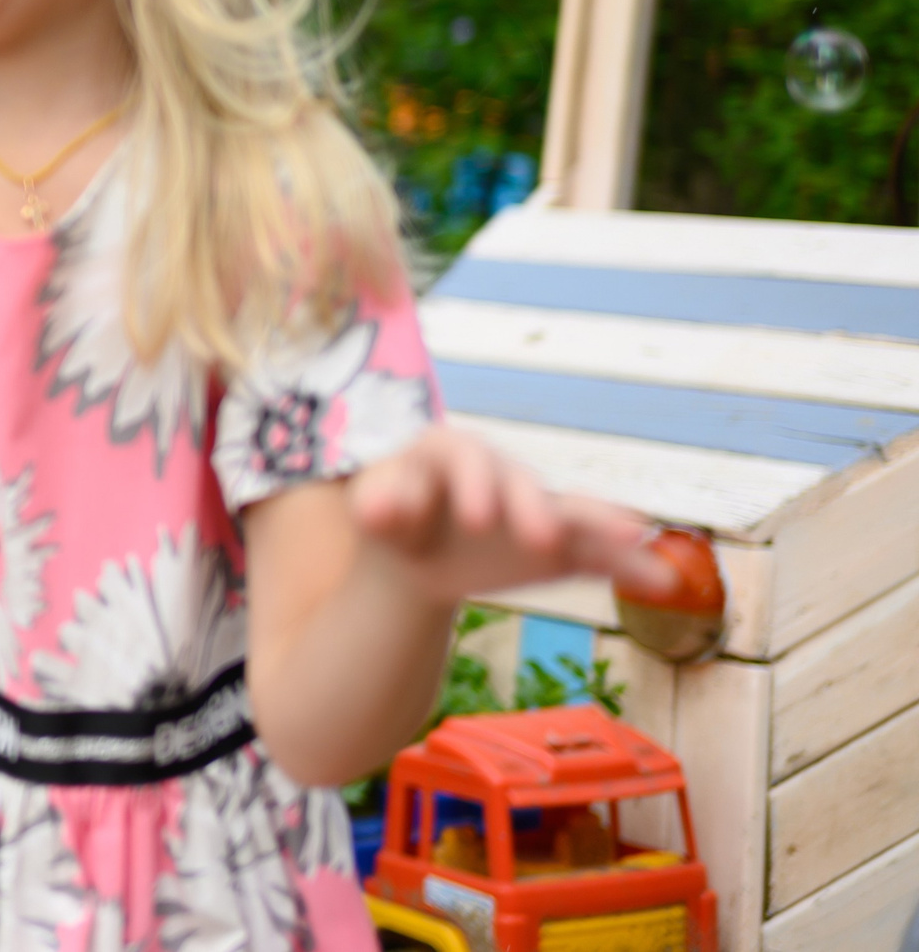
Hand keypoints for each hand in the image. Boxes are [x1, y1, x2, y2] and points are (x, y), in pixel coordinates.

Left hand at [348, 426, 682, 605]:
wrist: (412, 551)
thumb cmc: (392, 519)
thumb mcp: (375, 512)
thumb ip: (377, 507)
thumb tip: (372, 508)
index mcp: (451, 453)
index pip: (465, 459)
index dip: (475, 486)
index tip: (478, 520)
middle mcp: (500, 475)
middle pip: (518, 484)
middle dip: (530, 507)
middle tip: (538, 536)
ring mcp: (533, 509)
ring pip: (568, 512)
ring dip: (598, 525)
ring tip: (632, 535)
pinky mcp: (557, 545)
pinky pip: (596, 552)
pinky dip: (627, 565)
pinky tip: (663, 580)